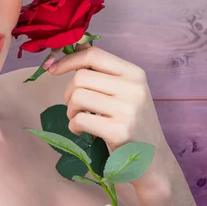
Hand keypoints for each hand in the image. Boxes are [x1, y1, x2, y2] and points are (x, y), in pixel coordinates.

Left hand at [48, 43, 173, 191]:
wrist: (153, 160)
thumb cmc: (133, 121)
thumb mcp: (125, 90)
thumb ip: (102, 70)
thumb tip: (76, 45)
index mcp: (134, 73)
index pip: (93, 54)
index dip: (68, 59)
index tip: (53, 69)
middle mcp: (133, 88)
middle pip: (81, 77)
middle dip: (69, 92)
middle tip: (74, 106)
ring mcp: (127, 110)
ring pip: (78, 96)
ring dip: (70, 110)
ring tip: (78, 118)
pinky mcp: (119, 132)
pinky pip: (80, 120)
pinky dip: (74, 125)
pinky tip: (81, 131)